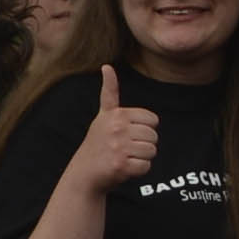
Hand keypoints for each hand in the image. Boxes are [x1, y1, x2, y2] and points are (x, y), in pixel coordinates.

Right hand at [68, 66, 159, 194]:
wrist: (84, 172)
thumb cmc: (98, 143)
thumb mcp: (103, 115)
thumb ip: (110, 92)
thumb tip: (107, 66)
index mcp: (117, 114)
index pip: (152, 119)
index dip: (145, 128)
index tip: (130, 133)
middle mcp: (117, 128)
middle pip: (154, 136)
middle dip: (145, 144)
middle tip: (127, 148)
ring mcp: (119, 147)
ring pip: (152, 151)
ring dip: (142, 158)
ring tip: (126, 157)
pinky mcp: (121, 165)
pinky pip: (146, 166)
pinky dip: (139, 170)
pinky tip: (126, 168)